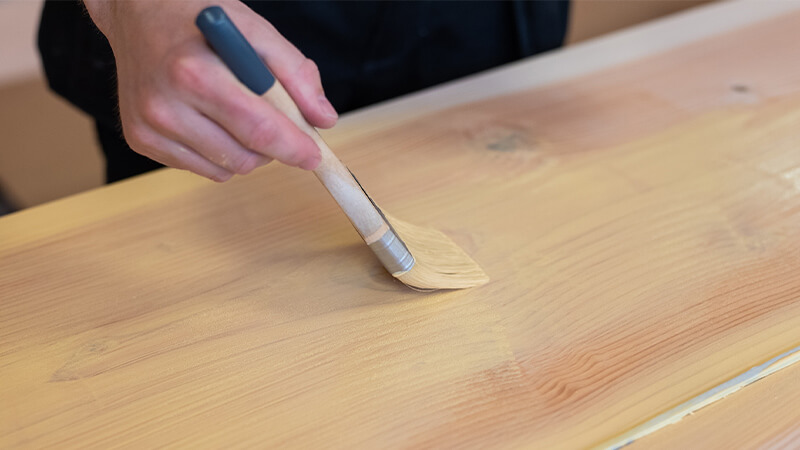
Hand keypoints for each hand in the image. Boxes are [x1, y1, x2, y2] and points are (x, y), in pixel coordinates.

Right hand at [83, 0, 336, 181]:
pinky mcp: (141, 140)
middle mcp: (165, 105)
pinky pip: (203, 168)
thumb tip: (323, 119)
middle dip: (273, 148)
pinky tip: (210, 118)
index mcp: (194, 72)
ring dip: (247, 151)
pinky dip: (219, 152)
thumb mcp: (254, 29)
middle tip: (277, 122)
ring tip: (237, 112)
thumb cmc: (198, 19)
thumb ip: (294, 73)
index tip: (315, 155)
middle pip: (245, 157)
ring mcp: (149, 127)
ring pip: (227, 169)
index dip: (294, 147)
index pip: (257, 128)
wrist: (136, 13)